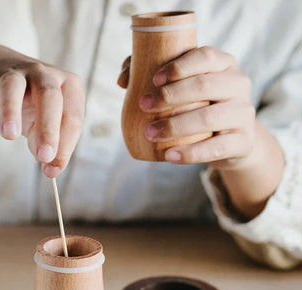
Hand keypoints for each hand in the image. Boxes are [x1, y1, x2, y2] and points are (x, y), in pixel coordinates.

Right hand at [0, 36, 84, 177]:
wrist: (5, 68)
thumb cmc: (35, 104)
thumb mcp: (50, 124)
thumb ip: (54, 145)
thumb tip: (51, 168)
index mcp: (68, 87)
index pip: (71, 117)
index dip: (64, 145)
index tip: (52, 169)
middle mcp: (43, 74)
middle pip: (48, 95)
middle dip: (48, 127)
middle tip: (43, 156)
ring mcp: (12, 71)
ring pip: (12, 85)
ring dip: (11, 109)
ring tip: (9, 136)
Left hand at [118, 47, 283, 218]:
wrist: (231, 140)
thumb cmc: (199, 106)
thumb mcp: (183, 87)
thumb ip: (151, 74)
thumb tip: (123, 79)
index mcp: (224, 64)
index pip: (205, 56)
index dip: (178, 67)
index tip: (154, 80)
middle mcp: (238, 84)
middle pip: (204, 85)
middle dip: (170, 96)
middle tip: (143, 106)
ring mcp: (243, 114)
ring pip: (208, 118)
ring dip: (174, 126)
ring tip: (149, 133)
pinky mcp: (243, 141)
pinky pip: (216, 148)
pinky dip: (190, 153)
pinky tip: (169, 156)